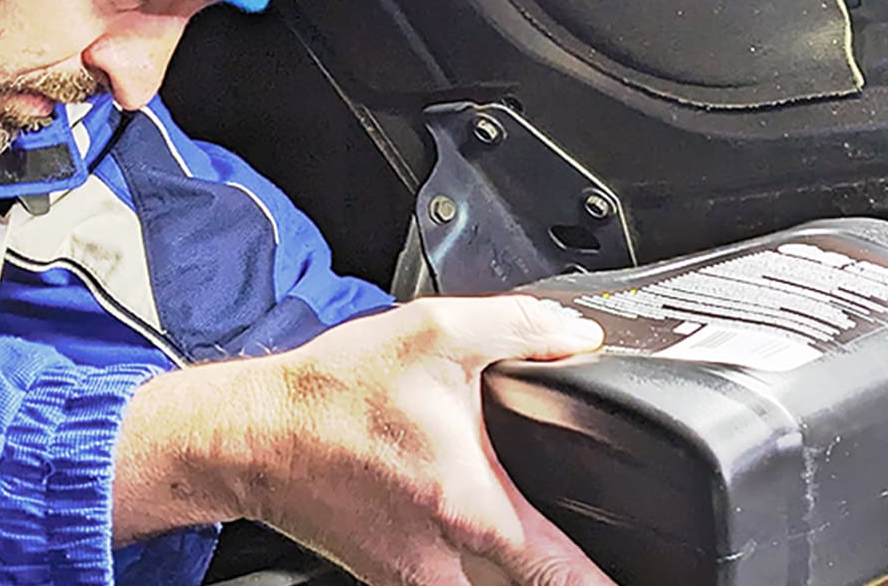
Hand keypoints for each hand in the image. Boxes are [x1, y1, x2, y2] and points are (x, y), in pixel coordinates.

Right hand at [114, 296, 615, 585]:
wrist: (253, 435)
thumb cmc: (332, 396)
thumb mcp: (435, 334)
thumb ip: (521, 328)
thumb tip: (580, 336)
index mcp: (467, 506)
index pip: (557, 571)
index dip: (598, 582)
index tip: (634, 579)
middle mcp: (442, 557)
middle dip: (565, 578)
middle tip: (597, 562)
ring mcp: (412, 576)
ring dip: (519, 575)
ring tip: (551, 554)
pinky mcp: (388, 575)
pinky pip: (452, 585)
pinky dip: (480, 572)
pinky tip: (491, 539)